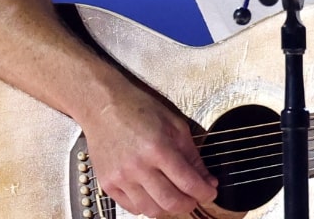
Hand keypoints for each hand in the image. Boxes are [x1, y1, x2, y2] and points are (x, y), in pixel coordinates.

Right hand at [81, 86, 217, 216]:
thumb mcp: (175, 125)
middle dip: (189, 204)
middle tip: (194, 198)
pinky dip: (147, 206)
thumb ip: (192, 156)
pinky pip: (132, 208)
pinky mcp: (107, 184)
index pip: (188, 183)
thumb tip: (207, 180)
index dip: (205, 192)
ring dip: (168, 208)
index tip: (210, 192)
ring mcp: (121, 178)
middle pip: (171, 202)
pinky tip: (153, 194)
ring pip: (151, 210)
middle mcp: (138, 166)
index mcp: (158, 149)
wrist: (102, 105)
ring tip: (174, 196)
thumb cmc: (138, 109)